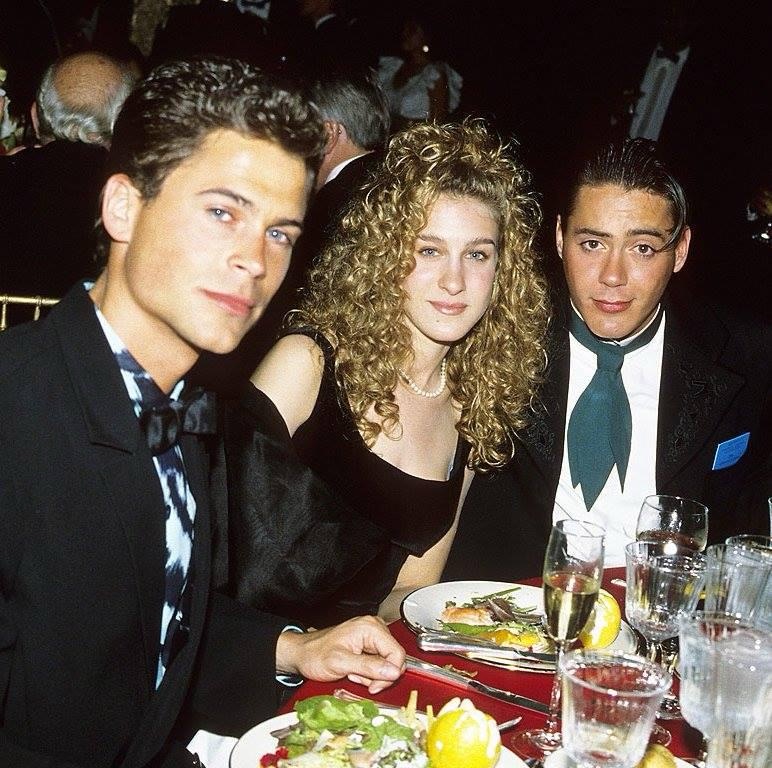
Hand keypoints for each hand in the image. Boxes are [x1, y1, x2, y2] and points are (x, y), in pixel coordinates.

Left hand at [276, 615, 405, 693]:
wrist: (302, 653)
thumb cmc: (315, 654)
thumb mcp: (341, 663)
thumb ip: (368, 667)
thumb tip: (392, 672)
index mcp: (370, 628)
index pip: (397, 653)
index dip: (389, 674)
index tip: (375, 685)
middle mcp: (374, 628)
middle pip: (394, 659)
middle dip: (379, 676)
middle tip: (361, 680)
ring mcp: (372, 636)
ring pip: (387, 663)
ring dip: (372, 675)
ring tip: (353, 673)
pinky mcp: (369, 644)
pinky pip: (379, 663)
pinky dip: (369, 672)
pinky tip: (355, 671)